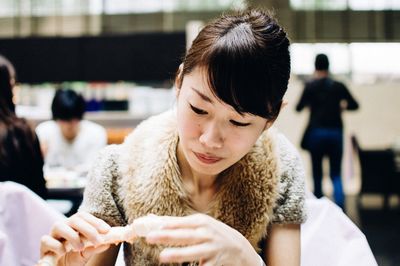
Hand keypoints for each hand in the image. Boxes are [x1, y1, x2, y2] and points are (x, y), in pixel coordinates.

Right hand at [40, 212, 110, 265]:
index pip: (83, 216)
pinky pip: (46, 240)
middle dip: (88, 229)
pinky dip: (56, 245)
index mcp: (73, 226)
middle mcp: (62, 227)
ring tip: (80, 248)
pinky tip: (63, 252)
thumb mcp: (85, 254)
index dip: (95, 221)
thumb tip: (108, 243)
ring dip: (72, 236)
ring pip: (58, 225)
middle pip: (74, 219)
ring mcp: (52, 235)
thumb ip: (94, 248)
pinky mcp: (42, 246)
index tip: (107, 230)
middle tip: (98, 241)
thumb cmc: (71, 259)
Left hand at [143, 213, 259, 265]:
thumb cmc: (212, 233)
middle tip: (149, 237)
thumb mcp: (198, 224)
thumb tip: (151, 218)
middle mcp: (207, 233)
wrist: (238, 247)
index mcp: (201, 221)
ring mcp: (212, 248)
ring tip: (162, 256)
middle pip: (184, 235)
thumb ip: (175, 223)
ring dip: (177, 254)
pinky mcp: (216, 262)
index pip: (180, 223)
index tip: (151, 226)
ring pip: (192, 252)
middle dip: (167, 236)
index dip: (166, 225)